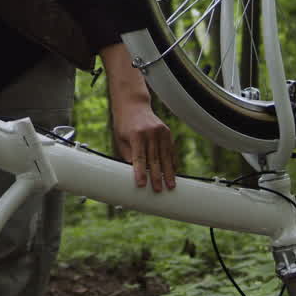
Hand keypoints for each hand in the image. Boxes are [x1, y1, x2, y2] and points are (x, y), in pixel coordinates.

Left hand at [100, 44, 177, 191]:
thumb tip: (134, 173)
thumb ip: (128, 155)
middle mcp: (150, 132)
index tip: (142, 185)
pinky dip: (172, 162)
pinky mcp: (167, 132)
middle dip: (156, 176)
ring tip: (170, 185)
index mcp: (136, 134)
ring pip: (165, 156)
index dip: (140, 172)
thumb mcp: (121, 140)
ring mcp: (160, 131)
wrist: (133, 106)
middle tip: (158, 190)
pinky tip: (174, 173)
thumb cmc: (124, 125)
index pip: (138, 157)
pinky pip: (170, 150)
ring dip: (168, 172)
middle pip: (153, 158)